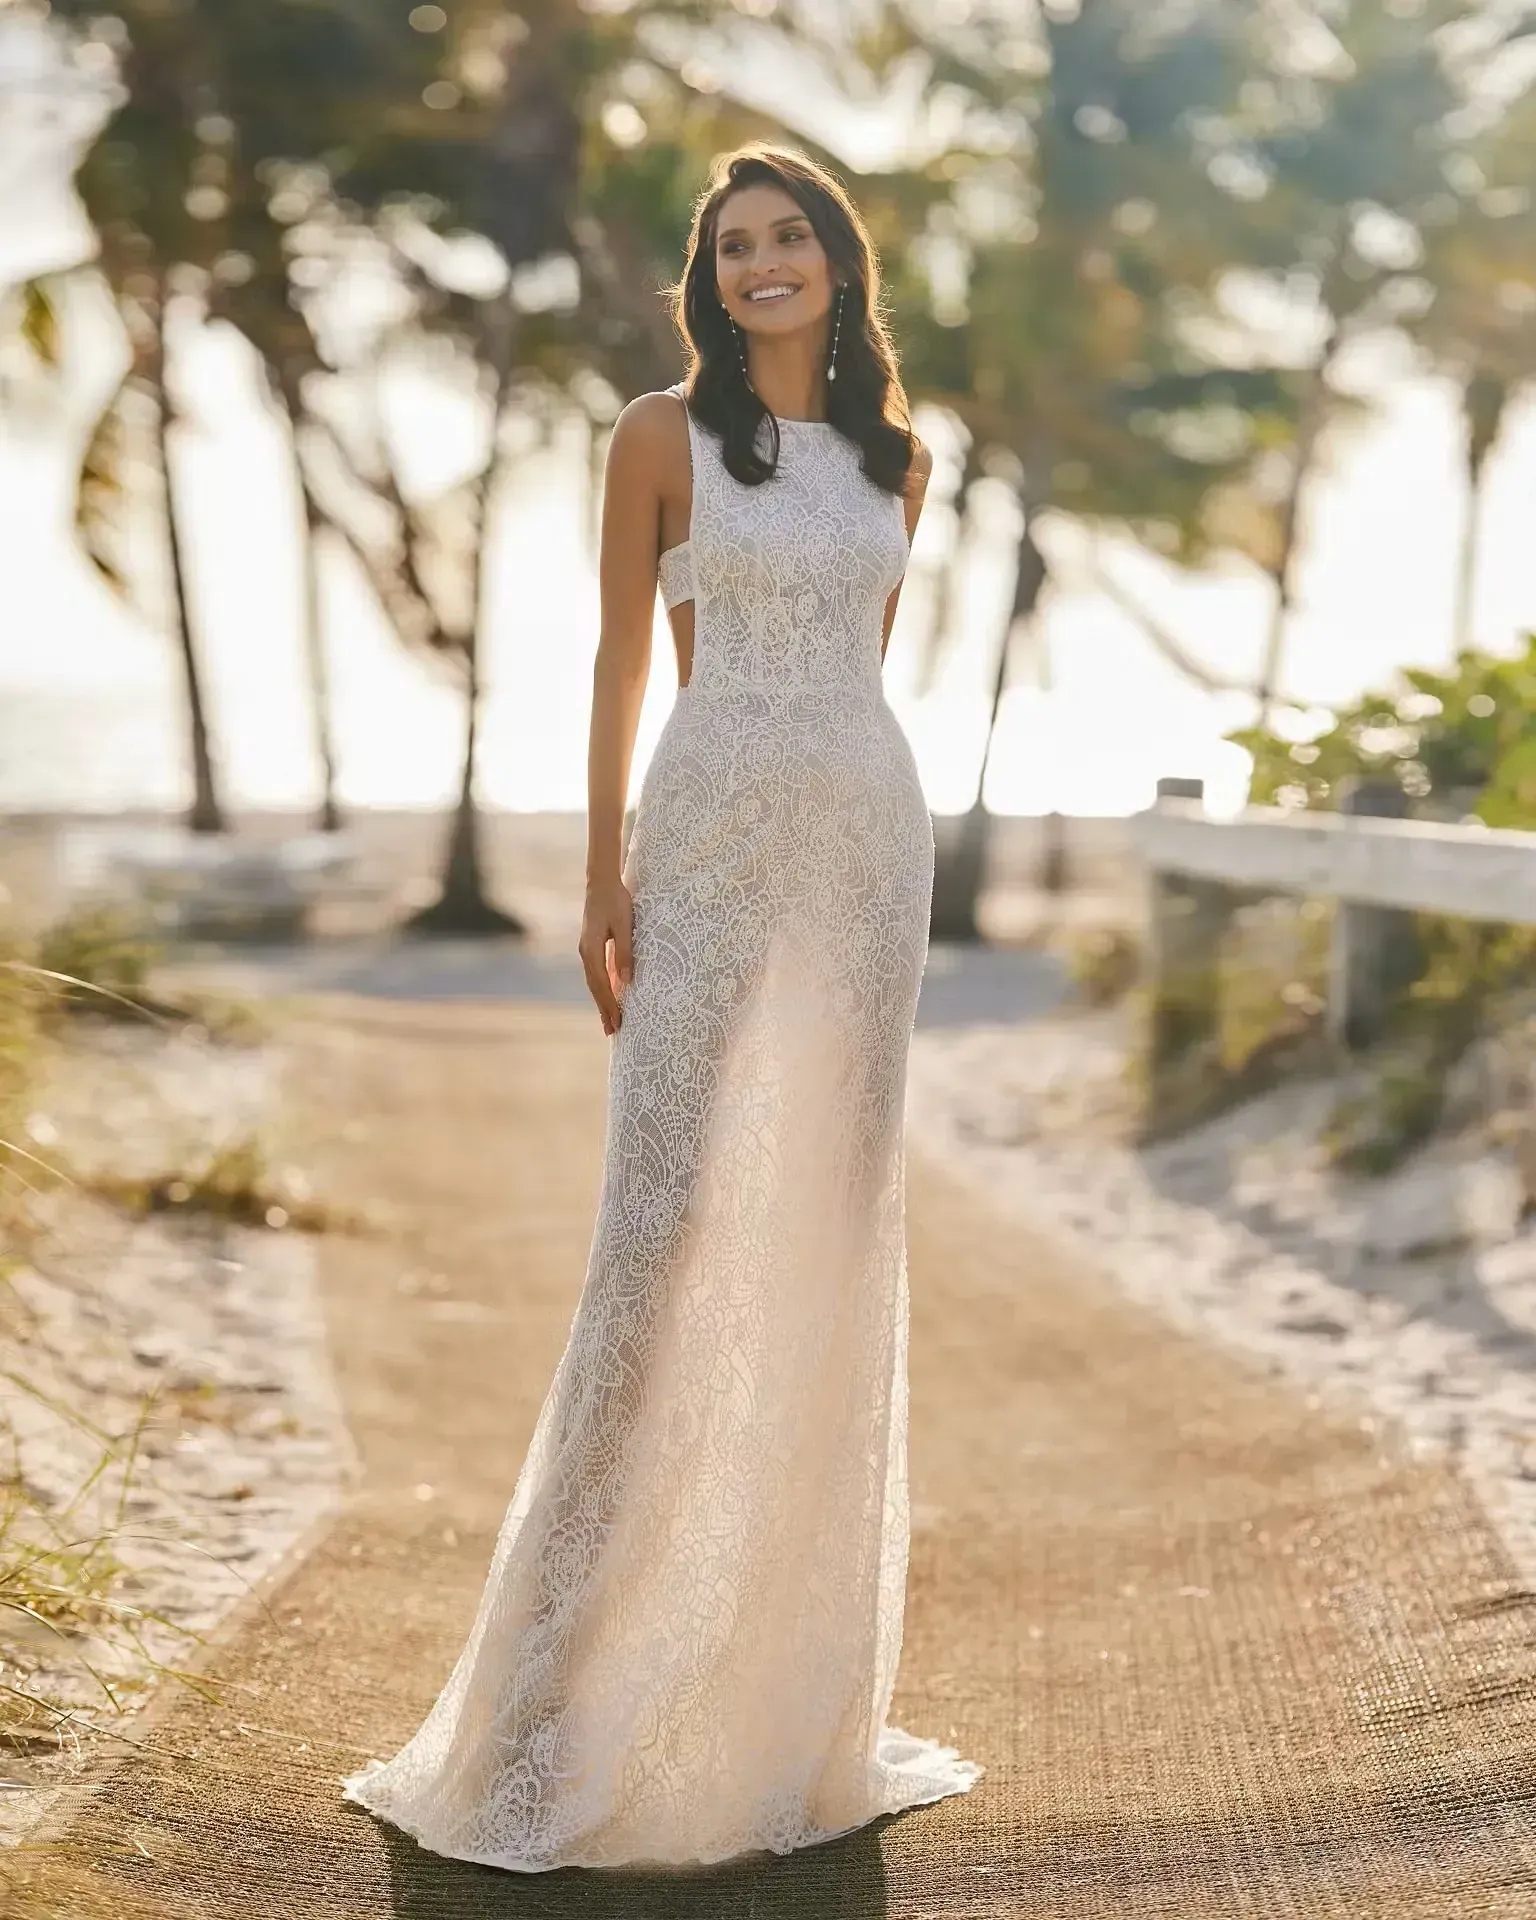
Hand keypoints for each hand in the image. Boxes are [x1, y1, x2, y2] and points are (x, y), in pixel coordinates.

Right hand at [579, 879, 633, 1035]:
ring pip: (594, 982)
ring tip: (609, 1022)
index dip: (609, 1005)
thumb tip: (626, 982)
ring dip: (602, 1002)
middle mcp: (586, 953)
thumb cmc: (616, 901)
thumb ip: (625, 953)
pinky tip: (610, 997)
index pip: (601, 984)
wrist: (602, 882)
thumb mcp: (625, 925)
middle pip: (595, 988)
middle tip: (612, 1032)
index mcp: (591, 950)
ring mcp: (587, 951)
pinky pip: (597, 974)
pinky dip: (603, 989)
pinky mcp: (592, 947)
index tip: (618, 1022)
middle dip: (604, 1010)